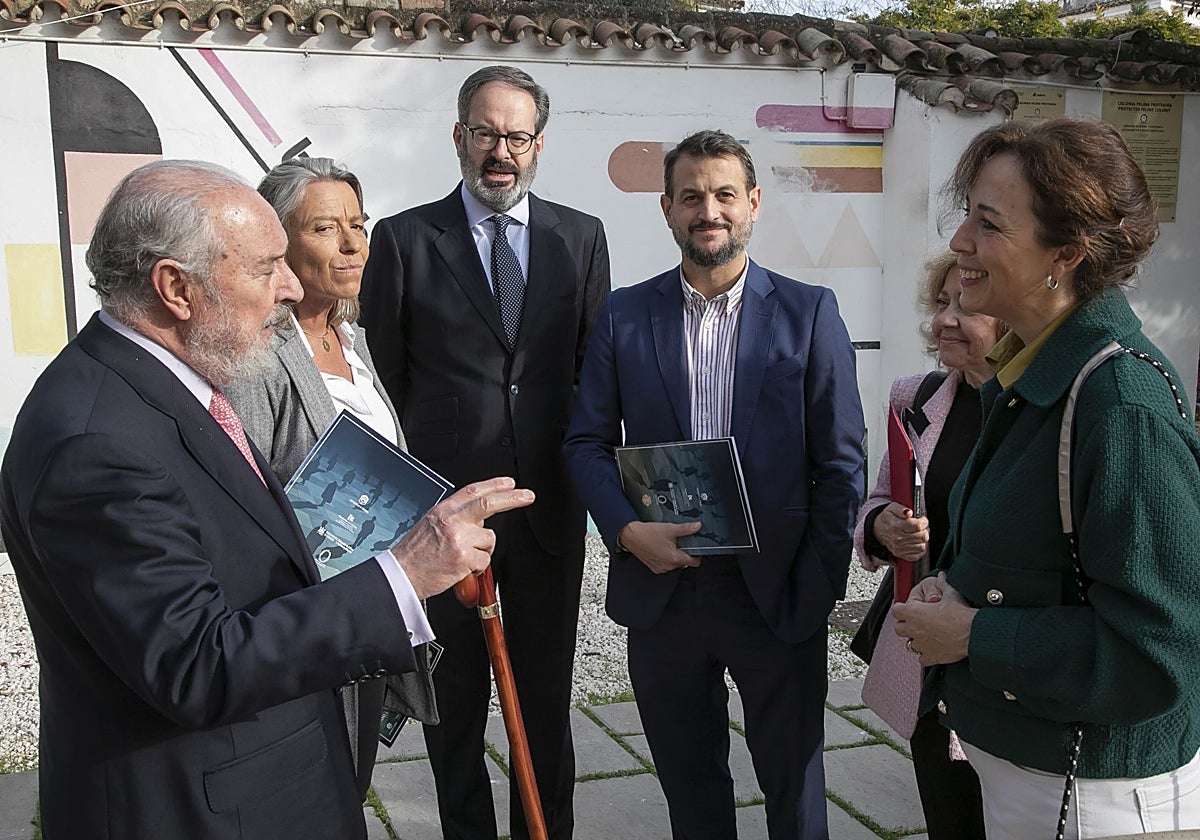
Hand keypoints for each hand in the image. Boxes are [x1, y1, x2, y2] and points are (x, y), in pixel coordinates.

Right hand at [389, 477, 533, 598]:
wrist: (401, 575)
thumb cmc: (414, 554)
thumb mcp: (430, 525)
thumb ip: (455, 518)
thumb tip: (479, 518)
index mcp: (443, 511)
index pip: (473, 491)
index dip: (494, 484)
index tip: (510, 483)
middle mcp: (451, 522)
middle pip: (488, 503)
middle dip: (513, 498)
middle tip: (528, 496)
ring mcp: (458, 540)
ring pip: (489, 539)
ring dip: (484, 550)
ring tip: (465, 557)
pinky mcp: (463, 559)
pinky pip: (485, 560)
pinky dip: (478, 567)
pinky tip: (464, 569)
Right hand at [618, 520, 701, 573]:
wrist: (630, 535)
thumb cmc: (647, 533)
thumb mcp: (669, 528)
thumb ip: (686, 529)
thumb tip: (697, 526)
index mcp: (673, 558)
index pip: (694, 562)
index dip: (698, 554)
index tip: (697, 547)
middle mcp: (668, 566)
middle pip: (685, 562)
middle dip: (685, 552)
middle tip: (681, 541)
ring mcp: (660, 568)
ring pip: (675, 563)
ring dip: (675, 555)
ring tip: (669, 543)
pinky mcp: (654, 567)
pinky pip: (666, 564)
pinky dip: (666, 557)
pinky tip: (662, 547)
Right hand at [872, 502, 929, 561]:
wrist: (878, 530)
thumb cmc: (887, 519)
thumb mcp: (892, 508)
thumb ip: (901, 509)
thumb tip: (909, 512)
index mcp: (896, 526)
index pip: (918, 526)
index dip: (924, 522)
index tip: (922, 520)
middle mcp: (897, 538)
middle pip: (922, 536)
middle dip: (925, 530)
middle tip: (921, 527)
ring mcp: (899, 548)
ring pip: (922, 546)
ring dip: (922, 540)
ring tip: (918, 534)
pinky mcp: (901, 555)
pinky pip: (918, 555)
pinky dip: (919, 549)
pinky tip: (916, 542)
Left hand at [892, 573, 976, 665]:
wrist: (974, 633)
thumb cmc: (962, 615)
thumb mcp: (951, 594)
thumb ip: (943, 584)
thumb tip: (941, 576)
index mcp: (914, 613)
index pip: (896, 610)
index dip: (901, 608)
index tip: (907, 608)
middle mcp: (914, 629)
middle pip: (898, 628)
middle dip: (904, 624)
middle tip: (914, 622)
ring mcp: (921, 644)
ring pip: (909, 644)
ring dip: (915, 639)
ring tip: (925, 636)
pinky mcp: (931, 656)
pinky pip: (922, 658)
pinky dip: (926, 654)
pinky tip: (933, 649)